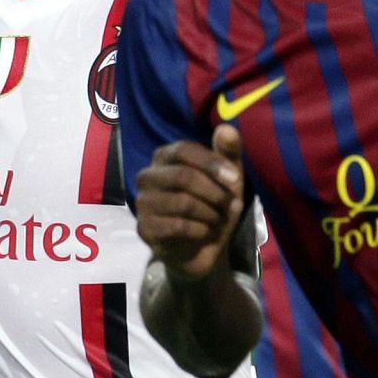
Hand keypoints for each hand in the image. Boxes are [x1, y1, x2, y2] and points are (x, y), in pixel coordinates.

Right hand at [135, 124, 245, 280]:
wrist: (203, 249)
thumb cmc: (214, 206)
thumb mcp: (228, 180)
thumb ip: (228, 154)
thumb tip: (227, 128)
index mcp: (164, 157)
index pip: (183, 150)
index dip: (212, 163)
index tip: (235, 180)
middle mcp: (147, 176)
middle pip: (183, 176)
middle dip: (214, 193)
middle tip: (231, 206)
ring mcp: (142, 203)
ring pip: (183, 203)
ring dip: (210, 214)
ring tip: (217, 220)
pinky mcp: (144, 228)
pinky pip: (177, 226)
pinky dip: (201, 231)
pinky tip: (204, 233)